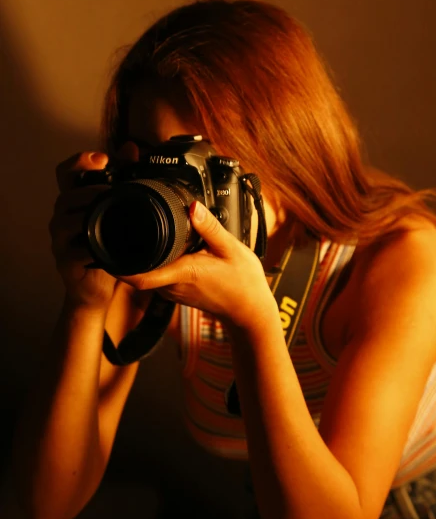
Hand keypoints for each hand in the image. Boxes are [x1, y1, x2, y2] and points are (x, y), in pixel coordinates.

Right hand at [50, 151, 116, 307]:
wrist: (101, 287)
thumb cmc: (110, 244)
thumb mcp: (119, 209)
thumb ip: (123, 178)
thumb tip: (132, 148)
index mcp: (76, 199)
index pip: (67, 172)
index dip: (79, 162)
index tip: (102, 159)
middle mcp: (63, 216)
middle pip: (65, 194)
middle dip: (89, 191)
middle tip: (111, 190)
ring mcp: (61, 239)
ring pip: (64, 220)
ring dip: (86, 215)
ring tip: (108, 214)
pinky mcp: (65, 262)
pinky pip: (73, 252)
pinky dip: (89, 248)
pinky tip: (105, 247)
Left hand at [118, 201, 277, 330]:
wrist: (249, 311)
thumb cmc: (244, 284)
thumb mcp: (232, 249)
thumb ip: (210, 227)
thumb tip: (193, 206)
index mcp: (183, 273)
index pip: (138, 276)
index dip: (116, 265)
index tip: (104, 247)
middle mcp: (172, 285)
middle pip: (136, 271)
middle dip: (124, 252)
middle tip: (120, 227)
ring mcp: (173, 291)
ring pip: (145, 273)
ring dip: (140, 257)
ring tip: (138, 233)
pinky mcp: (176, 291)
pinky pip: (155, 276)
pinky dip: (152, 262)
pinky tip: (160, 247)